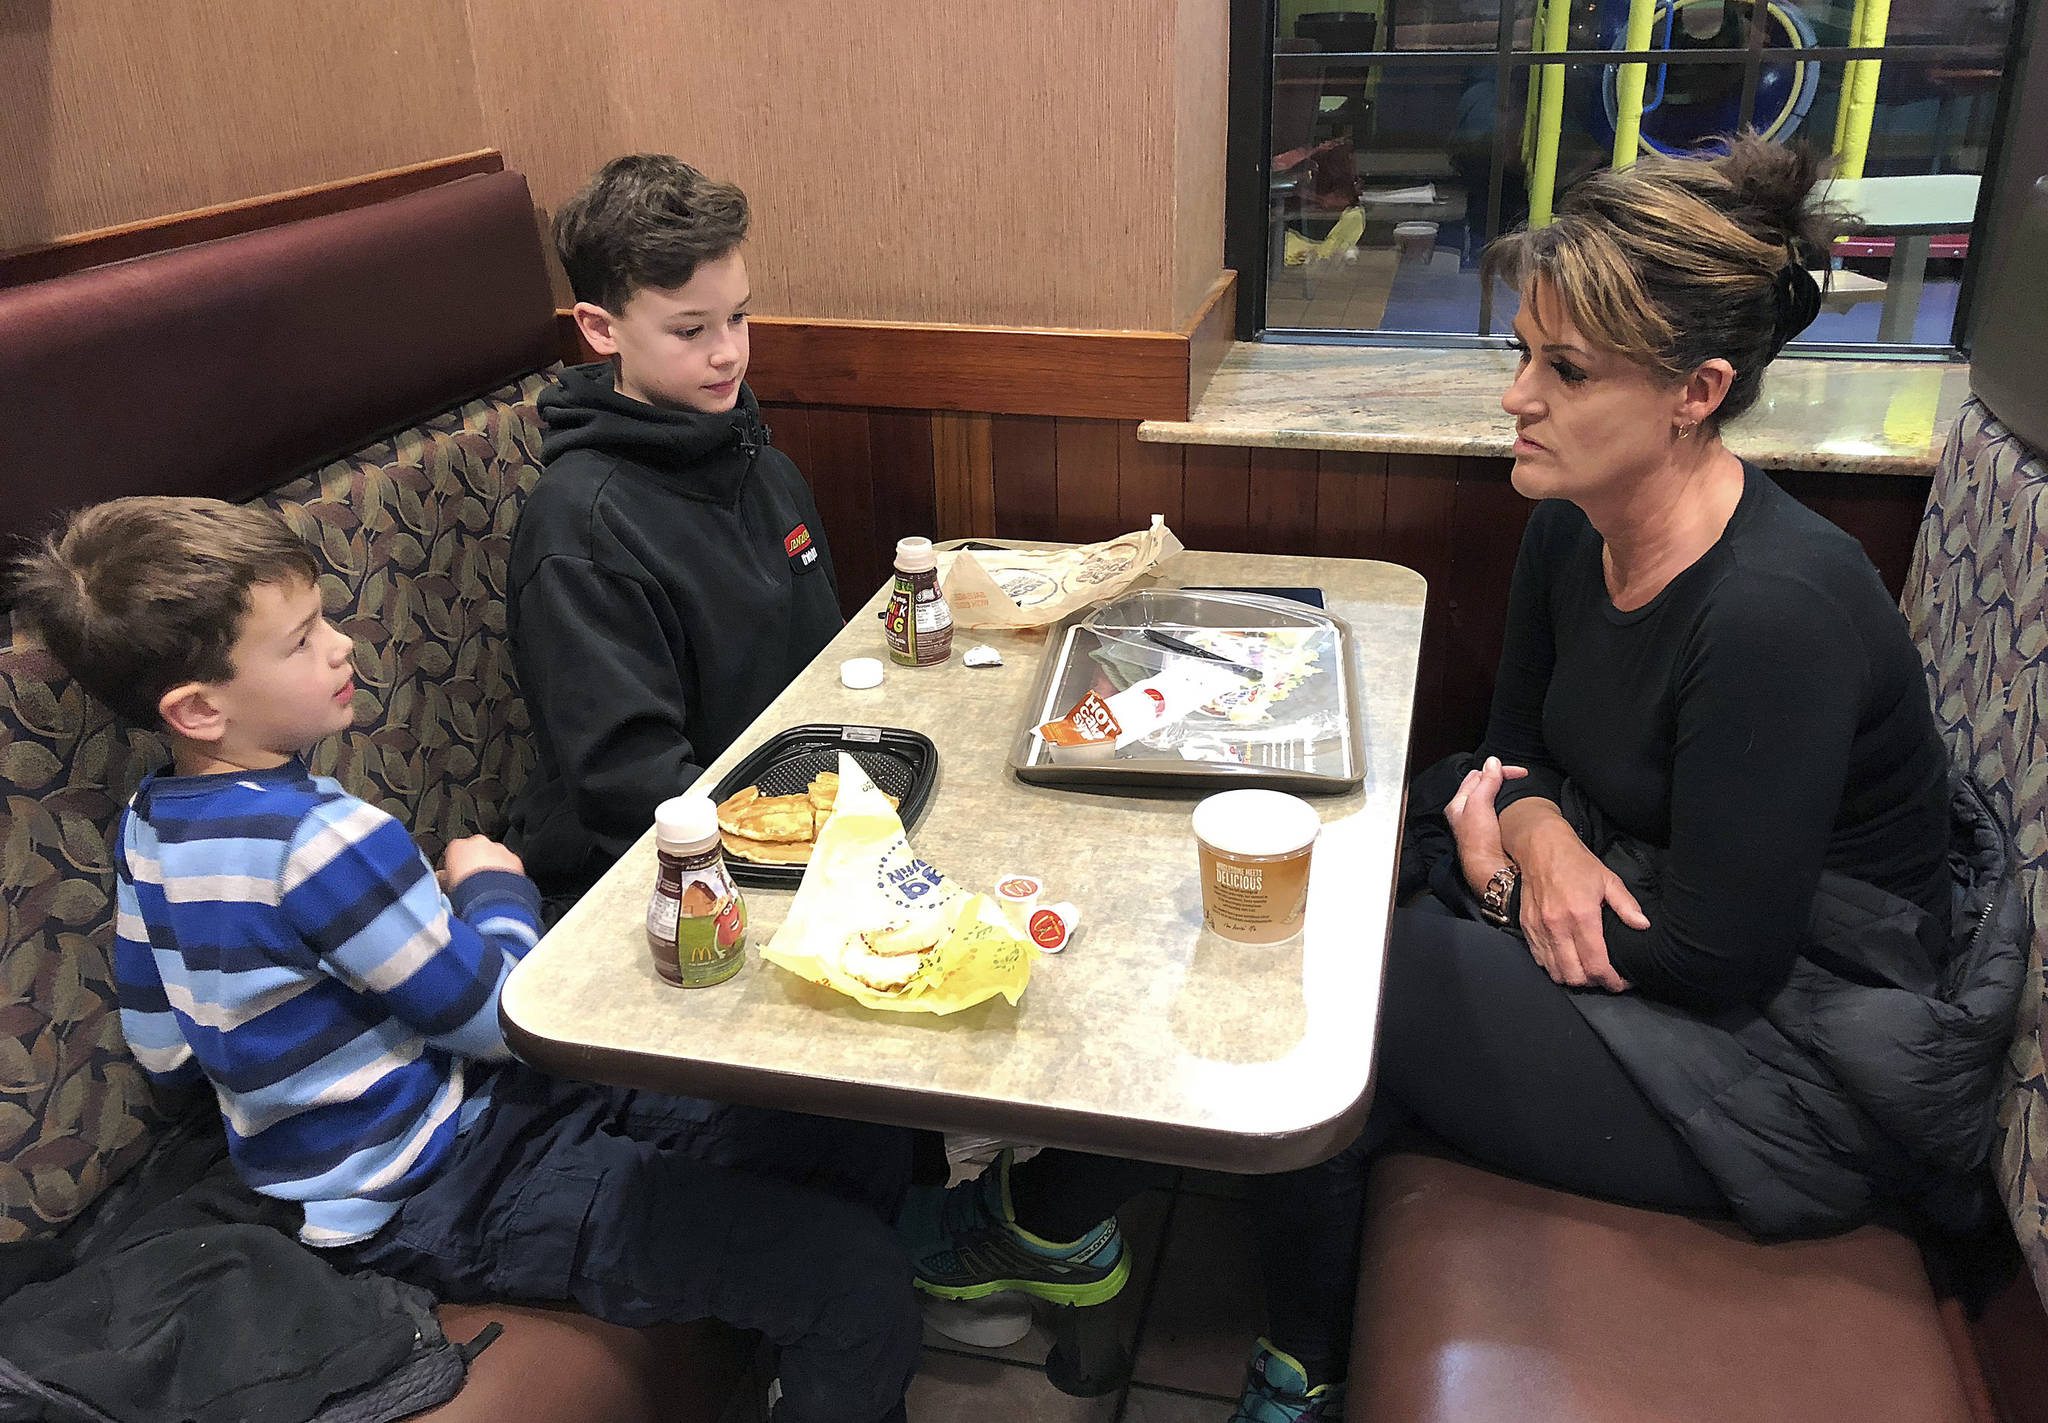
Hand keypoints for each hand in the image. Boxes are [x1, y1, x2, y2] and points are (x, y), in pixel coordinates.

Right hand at [440, 835, 524, 889]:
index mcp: (457, 846)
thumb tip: (442, 878)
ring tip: (489, 887)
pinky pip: (509, 864)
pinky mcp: (514, 859)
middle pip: (476, 851)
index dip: (456, 865)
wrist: (489, 896)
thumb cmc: (464, 889)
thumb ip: (443, 877)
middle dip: (476, 863)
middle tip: (474, 882)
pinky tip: (502, 887)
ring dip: (492, 867)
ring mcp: (498, 849)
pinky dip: (507, 873)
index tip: (457, 876)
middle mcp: (479, 843)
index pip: (454, 852)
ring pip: (495, 856)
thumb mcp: (446, 885)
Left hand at [1445, 755, 1527, 891]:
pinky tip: (1518, 807)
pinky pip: (1503, 812)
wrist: (1492, 872)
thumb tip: (1493, 763)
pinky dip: (1511, 806)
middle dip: (1502, 779)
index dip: (1497, 770)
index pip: (1478, 776)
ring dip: (1507, 792)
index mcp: (1459, 804)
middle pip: (1485, 786)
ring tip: (1519, 789)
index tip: (1518, 772)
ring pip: (1495, 799)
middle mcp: (1468, 813)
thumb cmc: (1479, 844)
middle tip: (1519, 777)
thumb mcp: (1479, 806)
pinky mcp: (1495, 833)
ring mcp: (1481, 823)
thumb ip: (1486, 782)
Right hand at [1512, 815, 1644, 992]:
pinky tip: (1567, 959)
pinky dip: (1554, 967)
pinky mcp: (1527, 928)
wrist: (1539, 847)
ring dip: (1573, 977)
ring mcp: (1539, 928)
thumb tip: (1643, 925)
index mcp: (1581, 915)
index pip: (1596, 964)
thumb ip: (1626, 905)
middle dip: (1593, 982)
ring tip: (1586, 971)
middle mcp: (1558, 926)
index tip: (1620, 982)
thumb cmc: (1576, 862)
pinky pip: (1540, 960)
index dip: (1611, 980)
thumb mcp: (1608, 879)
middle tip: (1605, 976)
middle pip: (1575, 975)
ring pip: (1555, 972)